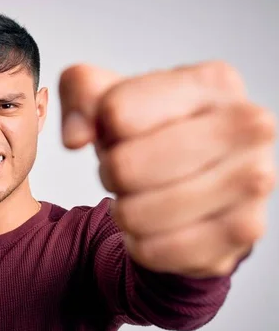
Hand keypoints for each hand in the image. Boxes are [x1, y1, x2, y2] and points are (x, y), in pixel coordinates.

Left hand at [59, 61, 276, 277]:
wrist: (201, 182)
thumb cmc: (155, 135)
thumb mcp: (110, 100)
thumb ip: (79, 92)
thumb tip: (75, 138)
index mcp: (213, 81)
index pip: (115, 112)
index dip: (102, 129)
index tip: (120, 131)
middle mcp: (248, 125)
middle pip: (124, 167)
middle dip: (112, 174)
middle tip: (126, 171)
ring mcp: (254, 180)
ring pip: (137, 213)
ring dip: (125, 211)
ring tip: (143, 197)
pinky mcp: (244, 230)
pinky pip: (156, 250)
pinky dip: (141, 244)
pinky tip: (155, 228)